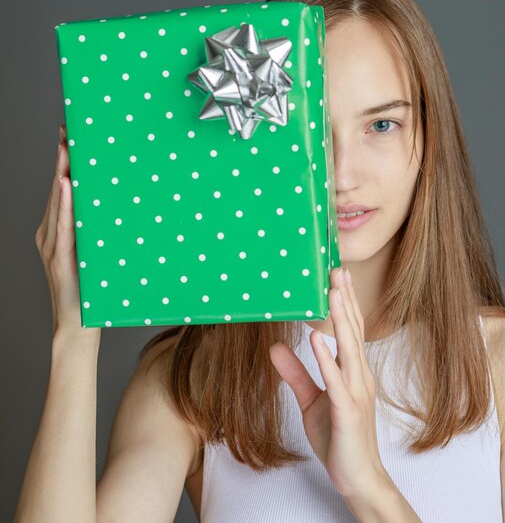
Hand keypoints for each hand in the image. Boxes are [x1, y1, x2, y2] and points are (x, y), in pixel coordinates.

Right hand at [34, 123, 99, 342]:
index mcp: (61, 229)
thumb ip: (104, 229)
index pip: (64, 189)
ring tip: (68, 147)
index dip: (67, 161)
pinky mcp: (58, 257)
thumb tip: (129, 204)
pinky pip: (62, 227)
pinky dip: (64, 205)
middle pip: (58, 189)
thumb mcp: (101, 252)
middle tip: (70, 130)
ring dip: (62, 173)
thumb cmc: (93, 290)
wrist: (79, 325)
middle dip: (63, 158)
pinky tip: (67, 184)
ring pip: (58, 203)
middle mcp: (51, 233)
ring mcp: (52, 245)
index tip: (73, 134)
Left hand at [269, 267, 385, 499]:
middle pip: (352, 330)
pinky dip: (327, 358)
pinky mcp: (347, 411)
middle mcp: (359, 376)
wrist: (359, 477)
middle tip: (337, 269)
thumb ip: (296, 373)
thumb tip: (275, 347)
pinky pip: (336, 381)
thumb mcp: (312, 400)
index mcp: (353, 371)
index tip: (338, 276)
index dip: (345, 302)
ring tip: (332, 292)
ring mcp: (356, 393)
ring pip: (348, 348)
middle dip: (345, 299)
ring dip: (341, 319)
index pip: (350, 329)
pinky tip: (318, 338)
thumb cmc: (339, 436)